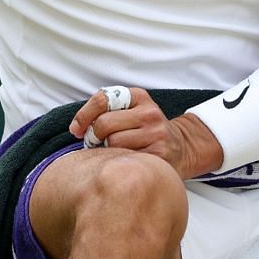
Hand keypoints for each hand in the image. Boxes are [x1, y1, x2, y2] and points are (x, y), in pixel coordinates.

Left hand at [67, 88, 223, 179]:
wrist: (182, 147)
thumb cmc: (146, 130)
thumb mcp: (132, 110)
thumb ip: (107, 110)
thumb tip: (76, 128)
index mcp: (139, 97)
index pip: (102, 99)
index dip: (83, 115)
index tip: (76, 129)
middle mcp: (149, 113)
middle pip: (104, 124)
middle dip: (93, 136)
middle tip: (95, 144)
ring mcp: (155, 134)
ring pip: (113, 143)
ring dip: (105, 151)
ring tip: (111, 153)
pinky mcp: (158, 155)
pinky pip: (125, 159)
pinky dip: (117, 161)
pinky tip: (122, 162)